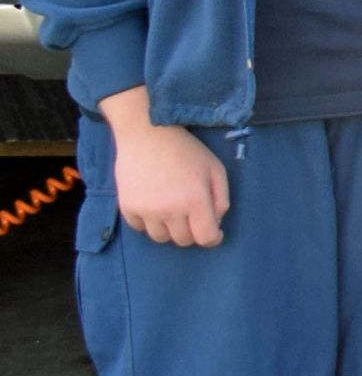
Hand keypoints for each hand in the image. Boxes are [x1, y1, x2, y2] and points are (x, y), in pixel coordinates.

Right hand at [109, 116, 229, 248]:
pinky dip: (149, 222)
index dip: (213, 238)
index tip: (214, 231)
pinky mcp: (127, 207)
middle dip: (192, 232)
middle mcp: (170, 211)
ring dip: (170, 229)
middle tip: (192, 215)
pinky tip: (154, 206)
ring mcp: (146, 211)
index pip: (206, 238)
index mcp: (195, 201)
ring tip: (172, 210)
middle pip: (183, 240)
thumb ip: (221, 198)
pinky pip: (140, 228)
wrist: (147, 134)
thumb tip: (216, 223)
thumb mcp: (215, 169)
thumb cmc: (186, 150)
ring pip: (161, 238)